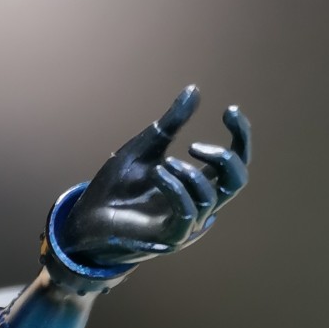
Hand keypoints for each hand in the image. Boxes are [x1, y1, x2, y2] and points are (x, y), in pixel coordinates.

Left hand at [56, 86, 251, 274]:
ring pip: (210, 196)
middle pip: (237, 181)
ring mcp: (187, 223)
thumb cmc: (116, 186)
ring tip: (162, 164)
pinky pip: (188, 211)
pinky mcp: (171, 236)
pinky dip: (175, 187)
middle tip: (194, 145)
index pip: (235, 161)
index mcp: (197, 182)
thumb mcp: (145, 147)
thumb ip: (171, 124)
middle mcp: (199, 203)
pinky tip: (157, 173)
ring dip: (187, 174)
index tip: (229, 110)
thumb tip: (193, 91)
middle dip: (224, 157)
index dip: (240, 135)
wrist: (87, 216)